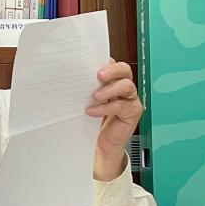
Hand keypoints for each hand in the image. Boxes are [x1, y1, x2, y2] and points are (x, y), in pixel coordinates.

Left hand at [87, 59, 143, 181]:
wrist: (101, 144)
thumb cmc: (93, 119)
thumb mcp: (87, 100)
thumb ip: (86, 87)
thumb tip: (70, 76)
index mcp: (113, 79)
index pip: (113, 64)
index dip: (106, 62)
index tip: (92, 63)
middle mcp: (124, 86)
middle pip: (125, 70)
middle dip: (113, 70)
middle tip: (99, 75)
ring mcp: (130, 98)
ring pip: (127, 86)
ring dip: (110, 89)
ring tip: (95, 96)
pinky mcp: (133, 112)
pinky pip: (122, 106)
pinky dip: (106, 108)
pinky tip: (93, 111)